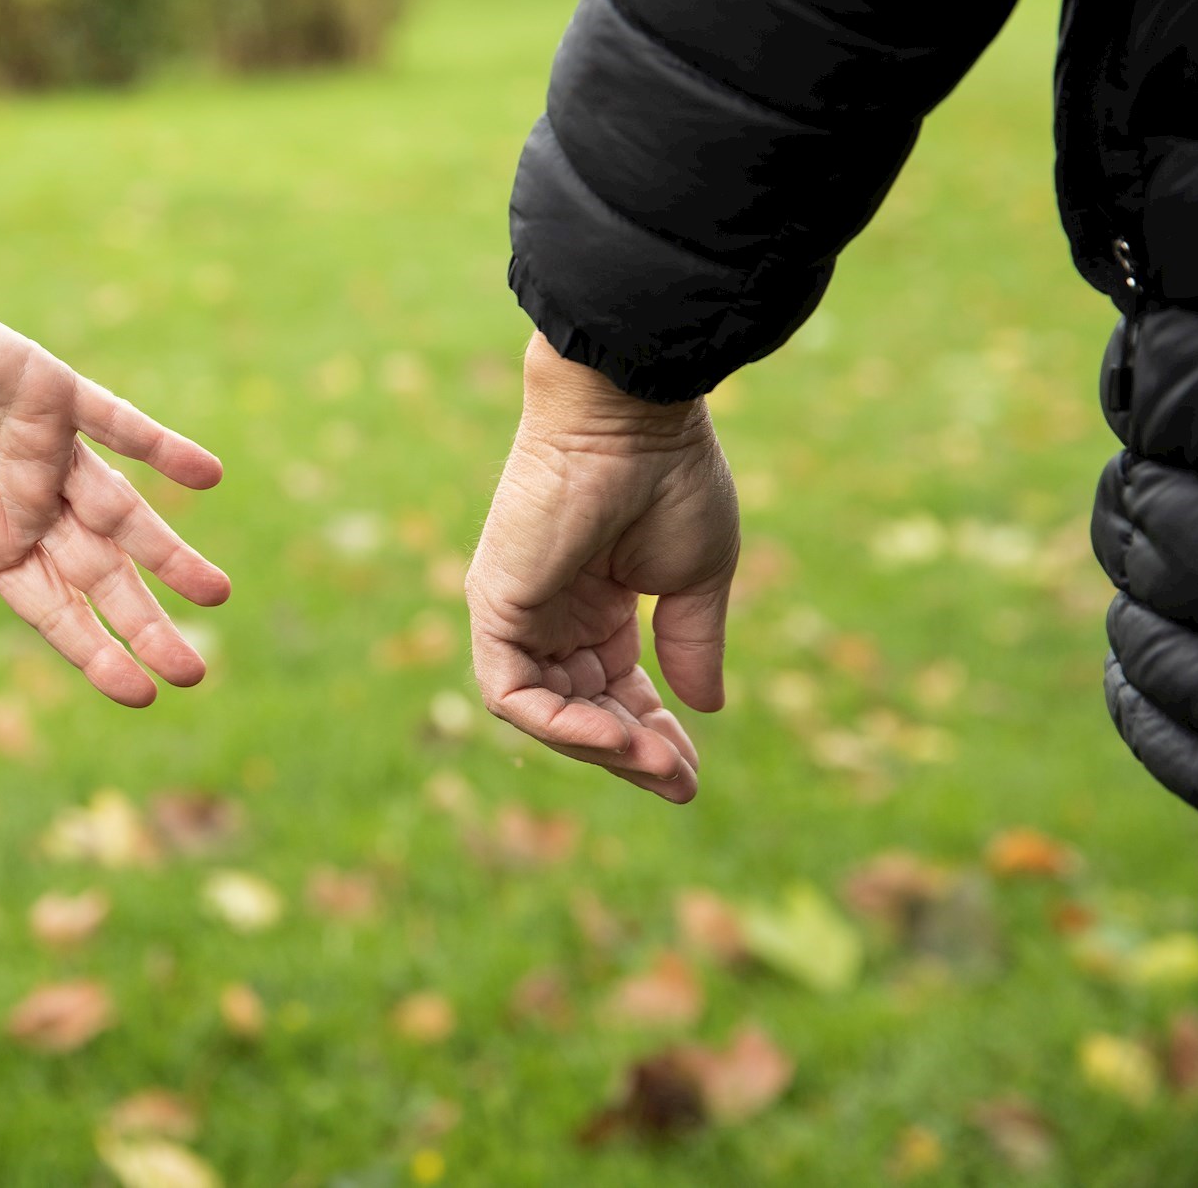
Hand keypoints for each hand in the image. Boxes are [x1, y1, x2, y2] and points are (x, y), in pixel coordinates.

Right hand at [0, 169, 229, 705]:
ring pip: (121, 510)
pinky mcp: (51, 391)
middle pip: (100, 573)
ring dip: (167, 548)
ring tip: (214, 591)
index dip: (95, 650)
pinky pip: (117, 422)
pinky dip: (160, 446)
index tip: (140, 694)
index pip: (55, 608)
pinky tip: (206, 475)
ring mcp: (45, 447)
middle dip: (145, 621)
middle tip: (193, 671)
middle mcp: (27, 499)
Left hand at [466, 335, 739, 802]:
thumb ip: (690, 645)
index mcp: (594, 603)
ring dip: (599, 746)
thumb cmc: (668, 478)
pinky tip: (613, 735)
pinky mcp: (493, 605)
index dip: (650, 733)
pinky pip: (511, 693)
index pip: (612, 690)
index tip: (692, 770)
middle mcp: (548, 612)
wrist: (633, 416)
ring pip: (543, 712)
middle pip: (578, 709)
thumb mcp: (694, 578)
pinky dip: (558, 724)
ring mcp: (515, 610)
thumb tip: (704, 709)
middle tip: (679, 782)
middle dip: (629, 753)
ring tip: (656, 763)